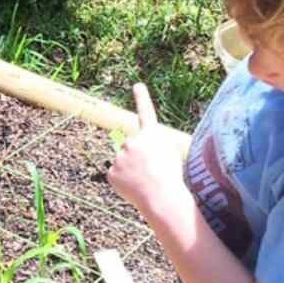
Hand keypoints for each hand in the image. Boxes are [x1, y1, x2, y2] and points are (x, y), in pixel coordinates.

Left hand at [107, 84, 193, 222]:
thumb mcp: (172, 154)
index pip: (146, 113)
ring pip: (123, 162)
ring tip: (144, 180)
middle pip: (131, 147)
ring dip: (131, 169)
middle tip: (150, 170)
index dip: (142, 98)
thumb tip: (147, 149)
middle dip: (137, 157)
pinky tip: (134, 186)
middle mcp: (132, 141)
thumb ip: (157, 144)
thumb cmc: (171, 177)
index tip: (138, 85)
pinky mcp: (111, 172)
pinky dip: (123, 181)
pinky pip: (116, 175)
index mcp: (151, 135)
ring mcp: (119, 156)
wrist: (162, 197)